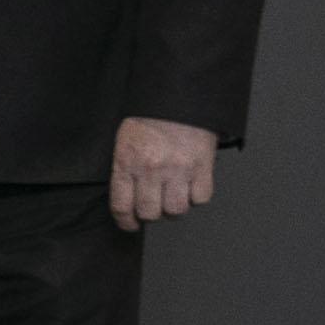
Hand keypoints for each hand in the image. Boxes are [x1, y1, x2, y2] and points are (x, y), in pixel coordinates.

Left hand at [110, 117, 217, 232]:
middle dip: (152, 215)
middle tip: (155, 207)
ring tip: (174, 196)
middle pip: (151, 213)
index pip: (122, 206)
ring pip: (177, 210)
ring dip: (175, 208)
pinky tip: (191, 186)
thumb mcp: (124, 144)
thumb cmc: (148, 120)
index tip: (130, 225)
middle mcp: (151, 169)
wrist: (178, 100)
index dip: (126, 221)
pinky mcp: (202, 166)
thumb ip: (125, 171)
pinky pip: (201, 198)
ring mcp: (178, 169)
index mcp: (127, 163)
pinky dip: (197, 197)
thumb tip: (128, 200)